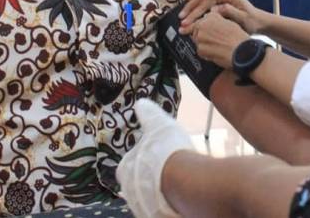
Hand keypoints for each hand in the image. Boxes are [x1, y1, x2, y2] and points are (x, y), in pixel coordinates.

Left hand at [116, 99, 193, 217]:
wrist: (185, 183)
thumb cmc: (167, 151)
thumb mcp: (158, 124)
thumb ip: (148, 115)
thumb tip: (140, 103)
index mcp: (125, 170)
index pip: (127, 166)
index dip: (141, 160)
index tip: (154, 157)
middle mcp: (129, 192)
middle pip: (137, 185)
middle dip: (149, 179)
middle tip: (166, 172)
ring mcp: (142, 208)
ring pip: (149, 200)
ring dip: (159, 193)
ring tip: (177, 186)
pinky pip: (161, 211)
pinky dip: (169, 205)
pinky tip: (181, 199)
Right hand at [180, 0, 262, 34]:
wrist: (258, 24)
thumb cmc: (253, 21)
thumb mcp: (244, 18)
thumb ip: (230, 12)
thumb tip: (214, 9)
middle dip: (192, 6)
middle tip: (183, 18)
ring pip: (201, 2)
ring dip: (191, 10)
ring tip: (183, 20)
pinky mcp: (218, 6)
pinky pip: (204, 7)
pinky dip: (196, 12)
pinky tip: (189, 17)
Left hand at [191, 11, 248, 68]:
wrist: (242, 51)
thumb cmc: (239, 38)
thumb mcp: (229, 22)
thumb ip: (217, 20)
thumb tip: (208, 21)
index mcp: (211, 16)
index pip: (202, 20)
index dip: (207, 27)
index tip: (210, 32)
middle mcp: (203, 24)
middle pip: (197, 30)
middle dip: (203, 35)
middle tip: (214, 41)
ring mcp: (200, 37)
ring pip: (198, 40)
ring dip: (205, 44)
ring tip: (217, 47)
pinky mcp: (200, 49)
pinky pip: (200, 51)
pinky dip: (206, 53)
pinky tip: (216, 52)